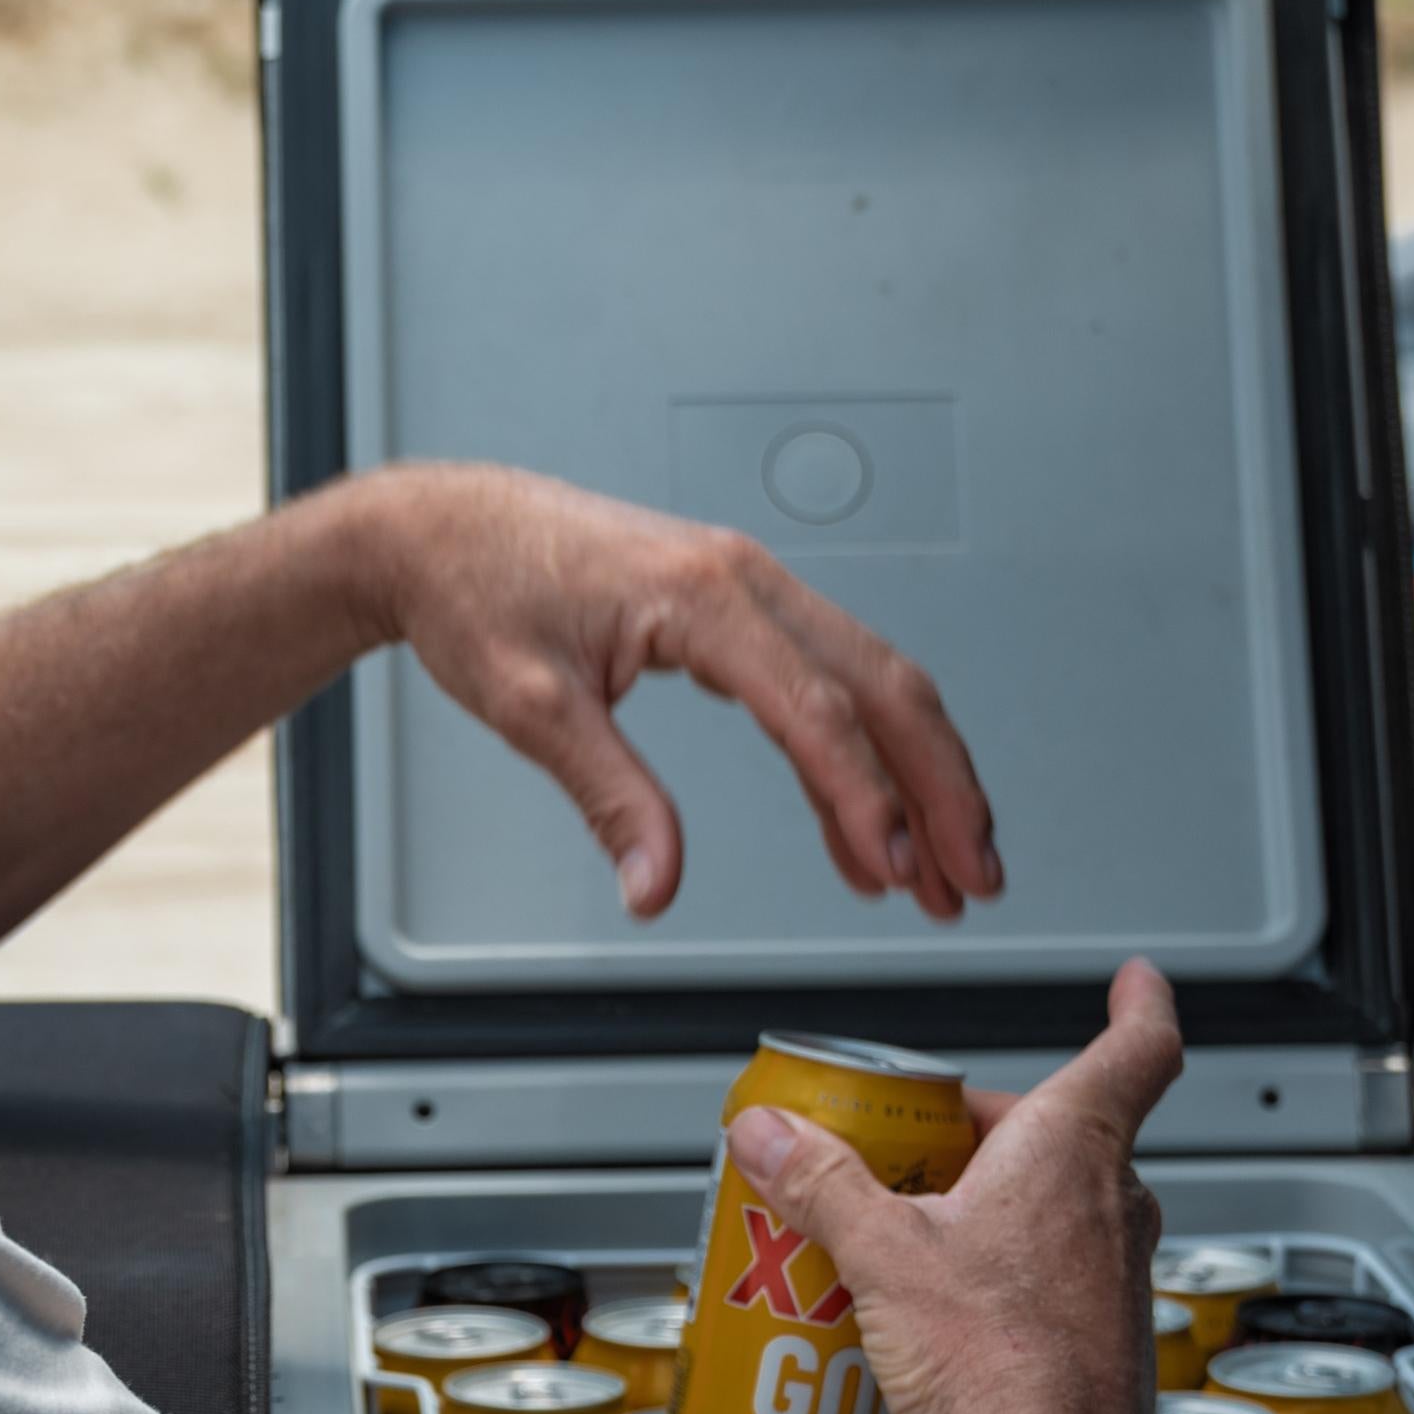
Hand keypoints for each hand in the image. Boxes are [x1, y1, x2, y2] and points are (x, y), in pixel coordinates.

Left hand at [354, 460, 1001, 921]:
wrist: (440, 529)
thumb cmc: (477, 591)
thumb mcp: (530, 707)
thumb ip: (608, 798)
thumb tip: (656, 884)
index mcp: (702, 595)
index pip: (816, 708)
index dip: (866, 798)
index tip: (897, 871)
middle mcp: (743, 579)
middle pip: (882, 686)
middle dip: (940, 789)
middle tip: (972, 880)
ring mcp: (747, 587)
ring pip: (871, 681)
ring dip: (918, 775)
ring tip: (945, 872)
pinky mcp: (733, 606)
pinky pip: (826, 679)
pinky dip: (862, 754)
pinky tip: (868, 828)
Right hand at [726, 960, 1182, 1413]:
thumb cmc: (1001, 1368)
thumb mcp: (882, 1255)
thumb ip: (820, 1183)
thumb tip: (770, 1135)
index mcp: (1071, 1153)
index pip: (1137, 1051)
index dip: (1142, 1005)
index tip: (1140, 980)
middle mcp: (1111, 1209)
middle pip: (1062, 1132)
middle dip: (989, 1130)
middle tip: (921, 1140)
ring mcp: (1116, 1279)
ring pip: (1059, 1208)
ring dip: (995, 1204)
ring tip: (909, 1231)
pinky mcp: (1103, 1343)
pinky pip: (1054, 1277)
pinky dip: (1004, 1272)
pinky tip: (938, 1314)